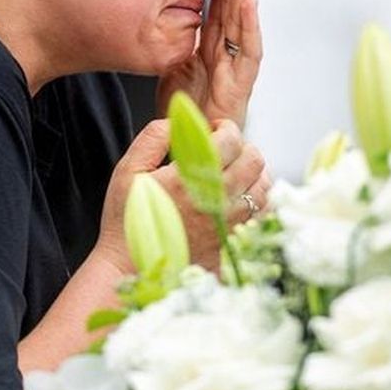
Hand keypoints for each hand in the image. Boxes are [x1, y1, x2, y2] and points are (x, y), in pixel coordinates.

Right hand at [95, 119, 271, 274]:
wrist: (129, 268)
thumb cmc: (126, 220)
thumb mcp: (128, 170)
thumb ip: (153, 138)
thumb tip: (178, 121)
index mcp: (192, 177)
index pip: (231, 139)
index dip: (224, 128)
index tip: (213, 130)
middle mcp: (217, 200)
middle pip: (254, 160)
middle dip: (242, 147)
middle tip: (225, 151)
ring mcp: (229, 224)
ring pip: (264, 188)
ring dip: (252, 174)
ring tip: (234, 173)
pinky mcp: (233, 244)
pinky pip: (262, 217)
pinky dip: (257, 202)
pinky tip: (239, 199)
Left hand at [157, 0, 262, 128]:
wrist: (191, 157)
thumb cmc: (184, 118)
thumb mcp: (169, 69)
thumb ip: (172, 42)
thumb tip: (160, 12)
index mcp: (208, 47)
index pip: (217, 2)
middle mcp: (225, 54)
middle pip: (233, 5)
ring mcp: (234, 70)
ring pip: (243, 23)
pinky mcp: (239, 90)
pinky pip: (247, 56)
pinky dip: (250, 28)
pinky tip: (249, 3)